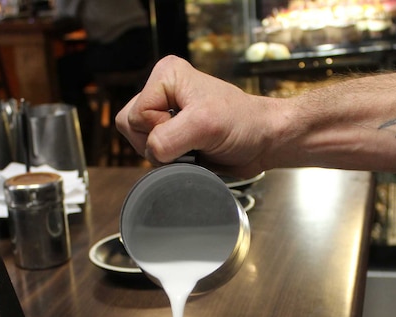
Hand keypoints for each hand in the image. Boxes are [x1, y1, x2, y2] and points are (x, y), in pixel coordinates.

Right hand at [114, 56, 277, 176]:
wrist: (263, 141)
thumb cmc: (243, 124)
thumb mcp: (204, 125)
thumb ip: (168, 138)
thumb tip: (151, 152)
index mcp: (166, 75)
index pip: (136, 115)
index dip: (159, 131)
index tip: (191, 129)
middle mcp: (162, 91)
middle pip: (131, 128)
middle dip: (159, 144)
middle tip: (191, 141)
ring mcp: (165, 113)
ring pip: (139, 143)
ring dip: (164, 154)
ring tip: (193, 147)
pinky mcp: (171, 133)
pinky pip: (152, 153)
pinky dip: (169, 161)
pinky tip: (191, 154)